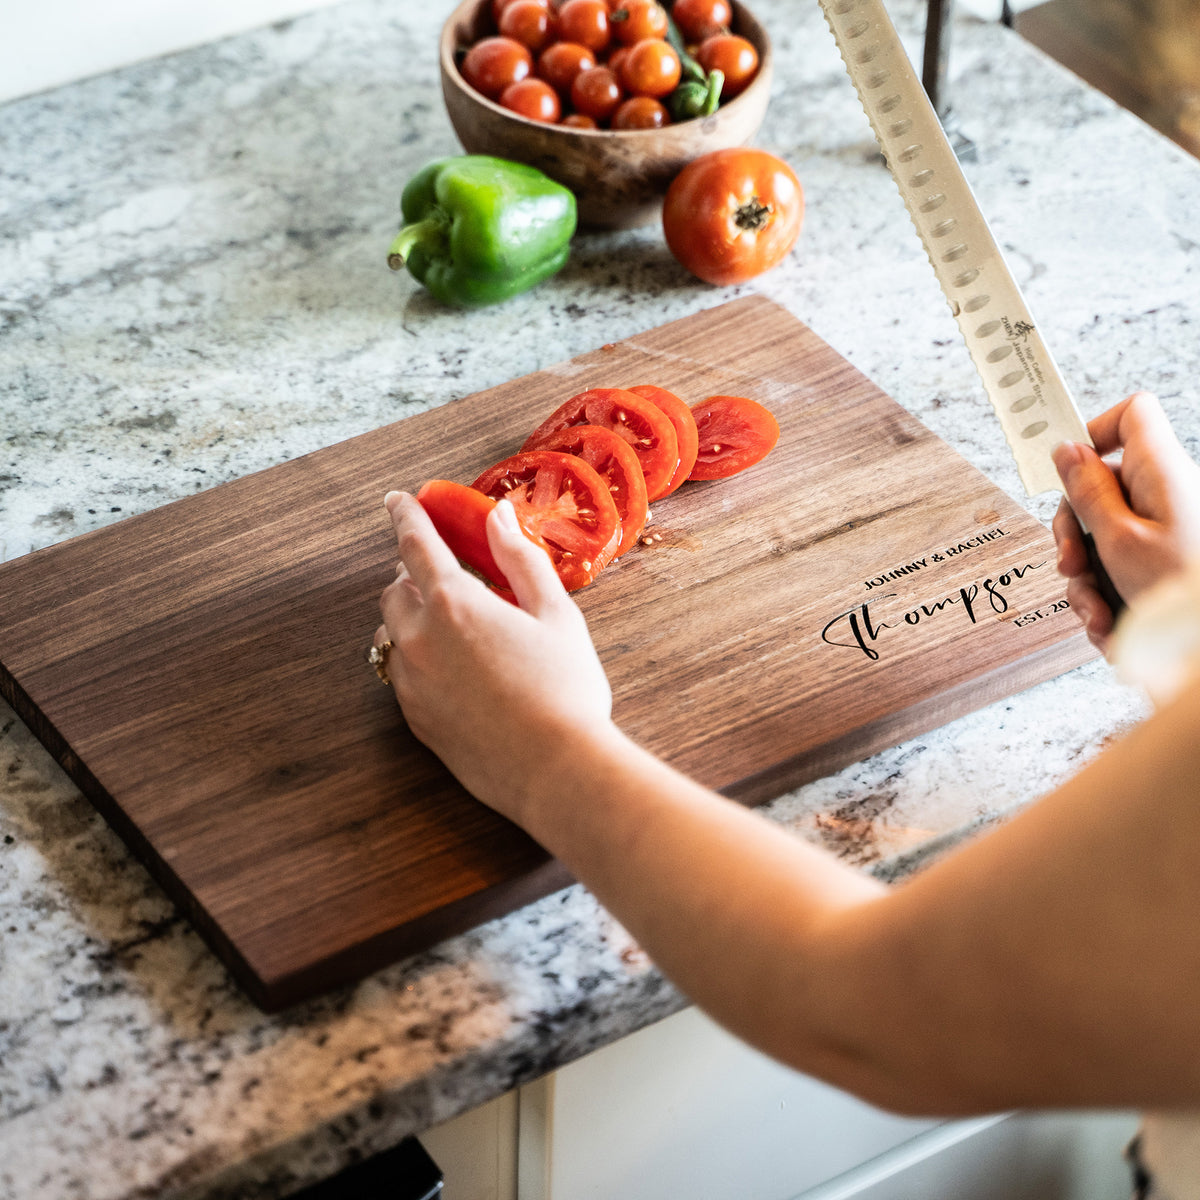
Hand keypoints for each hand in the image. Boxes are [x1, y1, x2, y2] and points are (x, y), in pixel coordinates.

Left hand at [376, 491, 612, 820]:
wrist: (555, 771)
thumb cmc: (564, 690)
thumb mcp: (555, 614)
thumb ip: (520, 559)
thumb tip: (497, 517)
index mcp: (454, 603)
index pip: (414, 544)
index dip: (405, 516)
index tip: (397, 500)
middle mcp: (419, 639)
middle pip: (394, 590)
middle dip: (412, 573)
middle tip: (445, 571)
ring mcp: (411, 682)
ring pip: (393, 633)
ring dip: (413, 617)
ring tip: (456, 624)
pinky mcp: (414, 719)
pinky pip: (404, 674)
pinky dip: (420, 658)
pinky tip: (460, 669)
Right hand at [1052, 391, 1199, 650]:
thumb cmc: (1183, 593)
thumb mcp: (1119, 540)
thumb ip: (1088, 492)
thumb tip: (1068, 452)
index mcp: (1162, 473)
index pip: (1130, 415)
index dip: (1094, 432)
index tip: (1067, 467)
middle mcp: (1167, 496)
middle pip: (1100, 487)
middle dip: (1074, 531)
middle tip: (1072, 563)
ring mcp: (1166, 530)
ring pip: (1103, 536)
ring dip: (1087, 578)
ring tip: (1097, 610)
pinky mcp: (1162, 563)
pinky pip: (1118, 568)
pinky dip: (1106, 596)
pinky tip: (1111, 624)